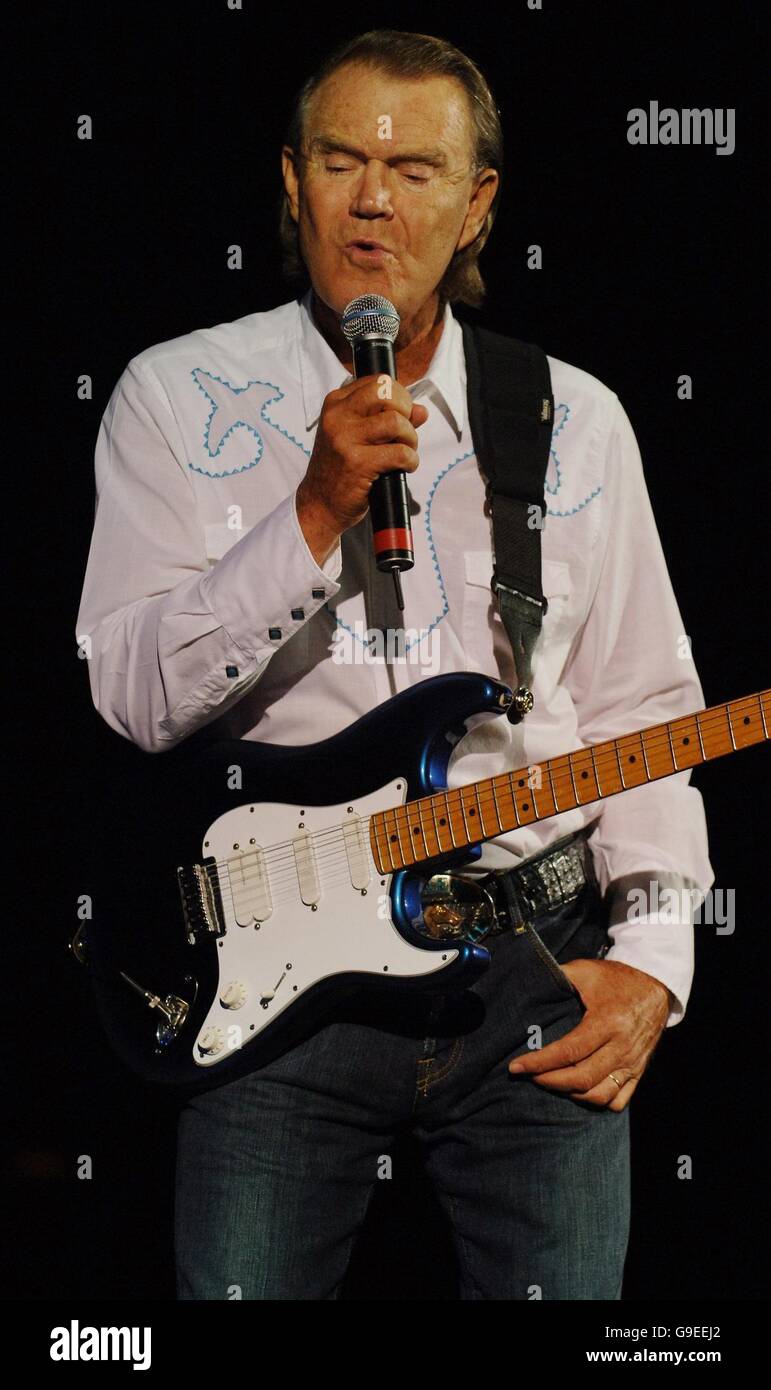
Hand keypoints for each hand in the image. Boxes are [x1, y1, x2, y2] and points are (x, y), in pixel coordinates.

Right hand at [296, 376, 428, 564]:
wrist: (319, 504)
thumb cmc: (341, 469)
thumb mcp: (358, 436)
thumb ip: (388, 419)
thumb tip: (421, 411)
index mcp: (336, 403)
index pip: (378, 381)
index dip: (399, 397)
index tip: (400, 416)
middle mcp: (338, 416)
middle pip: (386, 392)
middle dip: (406, 411)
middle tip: (403, 432)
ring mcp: (345, 439)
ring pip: (396, 422)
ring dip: (410, 439)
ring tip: (404, 452)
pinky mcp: (358, 463)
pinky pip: (400, 452)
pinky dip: (410, 461)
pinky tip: (402, 468)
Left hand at [508, 958, 671, 1110]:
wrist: (656, 984)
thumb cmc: (616, 978)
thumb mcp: (586, 971)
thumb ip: (558, 976)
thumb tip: (529, 983)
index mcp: (607, 1022)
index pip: (568, 1052)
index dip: (539, 1062)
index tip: (516, 1067)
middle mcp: (622, 1047)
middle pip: (581, 1078)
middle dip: (549, 1081)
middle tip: (529, 1076)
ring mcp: (632, 1062)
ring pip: (599, 1095)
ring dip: (570, 1094)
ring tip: (550, 1083)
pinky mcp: (639, 1071)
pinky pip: (618, 1100)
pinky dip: (596, 1102)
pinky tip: (579, 1092)